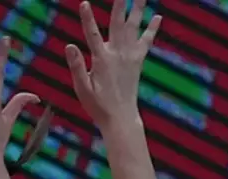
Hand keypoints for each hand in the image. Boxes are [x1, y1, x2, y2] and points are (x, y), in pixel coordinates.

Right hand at [66, 0, 161, 126]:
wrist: (121, 117)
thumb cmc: (98, 106)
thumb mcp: (82, 88)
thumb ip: (76, 66)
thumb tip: (69, 46)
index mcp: (101, 60)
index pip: (92, 34)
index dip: (87, 18)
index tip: (84, 3)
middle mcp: (117, 54)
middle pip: (118, 24)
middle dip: (120, 5)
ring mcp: (129, 56)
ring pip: (134, 27)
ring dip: (138, 9)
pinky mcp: (138, 61)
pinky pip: (146, 41)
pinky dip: (151, 29)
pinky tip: (158, 16)